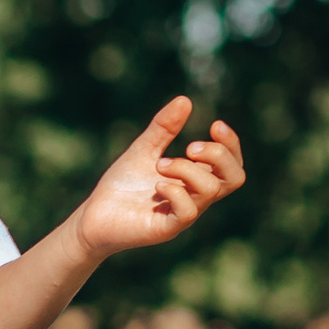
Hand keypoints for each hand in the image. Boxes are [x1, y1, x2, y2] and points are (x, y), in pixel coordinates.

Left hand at [73, 98, 245, 257]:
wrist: (93, 215)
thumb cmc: (122, 185)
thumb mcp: (144, 149)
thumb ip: (164, 128)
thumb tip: (185, 100)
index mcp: (195, 180)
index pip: (232, 165)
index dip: (231, 144)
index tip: (215, 125)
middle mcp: (196, 198)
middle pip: (234, 178)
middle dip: (218, 155)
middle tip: (189, 147)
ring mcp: (183, 215)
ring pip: (209, 190)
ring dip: (186, 168)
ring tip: (160, 165)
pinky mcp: (166, 228)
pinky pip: (187, 212)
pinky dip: (175, 191)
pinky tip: (156, 184)